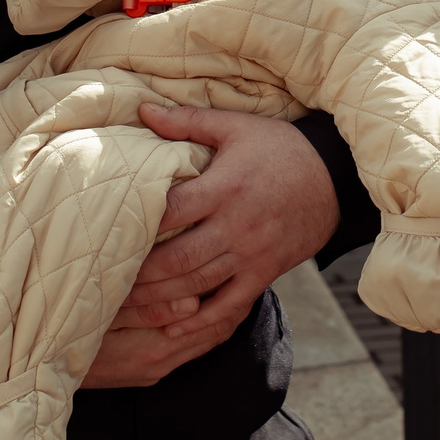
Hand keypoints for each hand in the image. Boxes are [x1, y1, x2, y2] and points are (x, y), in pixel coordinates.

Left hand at [81, 105, 339, 387]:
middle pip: (179, 258)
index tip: (105, 233)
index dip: (138, 225)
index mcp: (225, 187)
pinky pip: (230, 304)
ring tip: (123, 308)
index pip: (172, 211)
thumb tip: (142, 109)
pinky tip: (172, 330)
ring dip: (159, 300)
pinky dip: (200, 321)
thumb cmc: (279, 148)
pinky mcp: (264, 273)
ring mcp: (252, 254)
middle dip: (140, 275)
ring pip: (198, 284)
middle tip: (103, 284)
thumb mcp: (236, 127)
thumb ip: (187, 122)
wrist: (335, 178)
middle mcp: (237, 225)